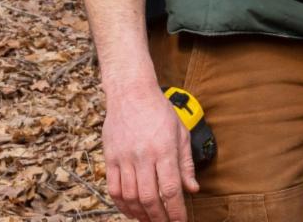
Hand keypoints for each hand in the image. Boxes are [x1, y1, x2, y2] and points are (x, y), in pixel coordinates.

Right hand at [102, 81, 199, 220]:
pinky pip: (113, 189)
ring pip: (130, 197)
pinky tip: (131, 210)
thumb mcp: (180, 132)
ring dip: (140, 214)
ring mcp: (124, 158)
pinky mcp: (110, 158)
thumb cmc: (159, 111)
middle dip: (158, 218)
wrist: (131, 92)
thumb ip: (186, 163)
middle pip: (149, 198)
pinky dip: (121, 205)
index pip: (170, 189)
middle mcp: (143, 156)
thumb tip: (192, 189)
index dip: (176, 212)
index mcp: (164, 149)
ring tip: (149, 220)